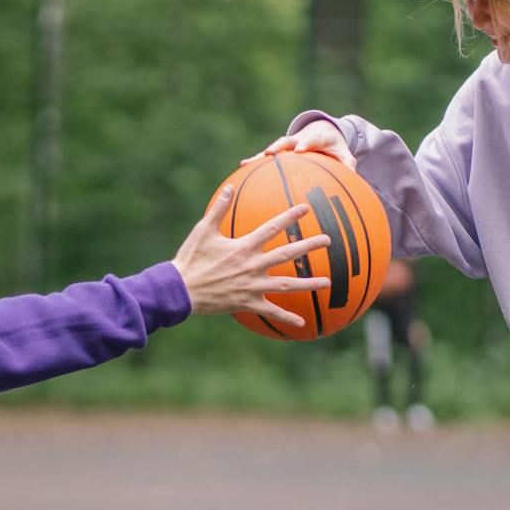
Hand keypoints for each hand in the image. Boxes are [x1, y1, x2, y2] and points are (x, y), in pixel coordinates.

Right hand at [173, 186, 331, 329]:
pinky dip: (287, 317)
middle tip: (328, 239)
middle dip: (309, 245)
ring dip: (308, 283)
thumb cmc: (191, 259)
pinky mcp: (248, 302)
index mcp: (244, 247)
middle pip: (287, 254)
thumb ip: (218, 209)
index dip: (290, 216)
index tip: (306, 208)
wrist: (181, 290)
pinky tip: (302, 322)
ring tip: (327, 282)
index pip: (273, 228)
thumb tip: (228, 188)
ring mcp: (253, 285)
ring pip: (287, 284)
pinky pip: (271, 311)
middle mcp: (253, 265)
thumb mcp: (203, 231)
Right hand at [242, 119, 355, 169]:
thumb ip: (348, 163)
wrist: (322, 131)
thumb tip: (354, 176)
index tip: (300, 149)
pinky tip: (242, 168)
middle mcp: (298, 139)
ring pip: (272, 149)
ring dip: (259, 156)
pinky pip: (267, 158)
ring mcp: (287, 145)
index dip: (305, 143)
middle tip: (270, 153)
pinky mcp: (280, 151)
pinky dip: (255, 162)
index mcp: (315, 137)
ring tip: (245, 163)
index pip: (310, 139)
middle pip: (286, 141)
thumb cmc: (334, 146)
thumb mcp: (344, 153)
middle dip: (278, 146)